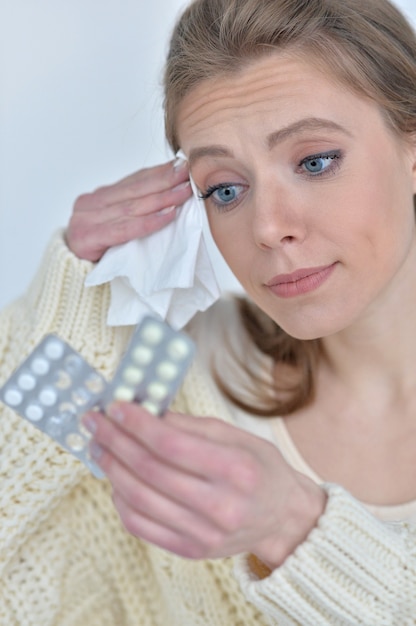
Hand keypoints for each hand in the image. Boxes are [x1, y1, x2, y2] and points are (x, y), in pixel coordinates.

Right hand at [66, 159, 191, 260]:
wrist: (71, 275)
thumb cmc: (100, 252)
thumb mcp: (115, 225)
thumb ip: (133, 210)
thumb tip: (171, 195)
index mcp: (99, 197)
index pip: (134, 181)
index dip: (159, 172)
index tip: (181, 165)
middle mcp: (90, 203)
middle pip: (135, 190)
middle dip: (164, 180)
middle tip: (187, 173)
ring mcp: (86, 219)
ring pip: (132, 207)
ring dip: (162, 199)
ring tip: (183, 193)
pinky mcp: (88, 238)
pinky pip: (125, 229)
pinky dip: (149, 222)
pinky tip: (168, 215)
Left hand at [83, 403, 325, 568]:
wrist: (282, 517)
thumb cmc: (261, 469)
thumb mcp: (235, 435)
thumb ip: (189, 426)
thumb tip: (145, 412)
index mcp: (236, 469)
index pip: (171, 445)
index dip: (137, 424)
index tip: (115, 407)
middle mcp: (221, 506)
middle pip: (150, 472)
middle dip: (115, 441)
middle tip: (95, 423)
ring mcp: (204, 534)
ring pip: (139, 500)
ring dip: (111, 469)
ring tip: (99, 447)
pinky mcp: (191, 550)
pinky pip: (141, 526)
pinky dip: (121, 500)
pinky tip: (116, 479)